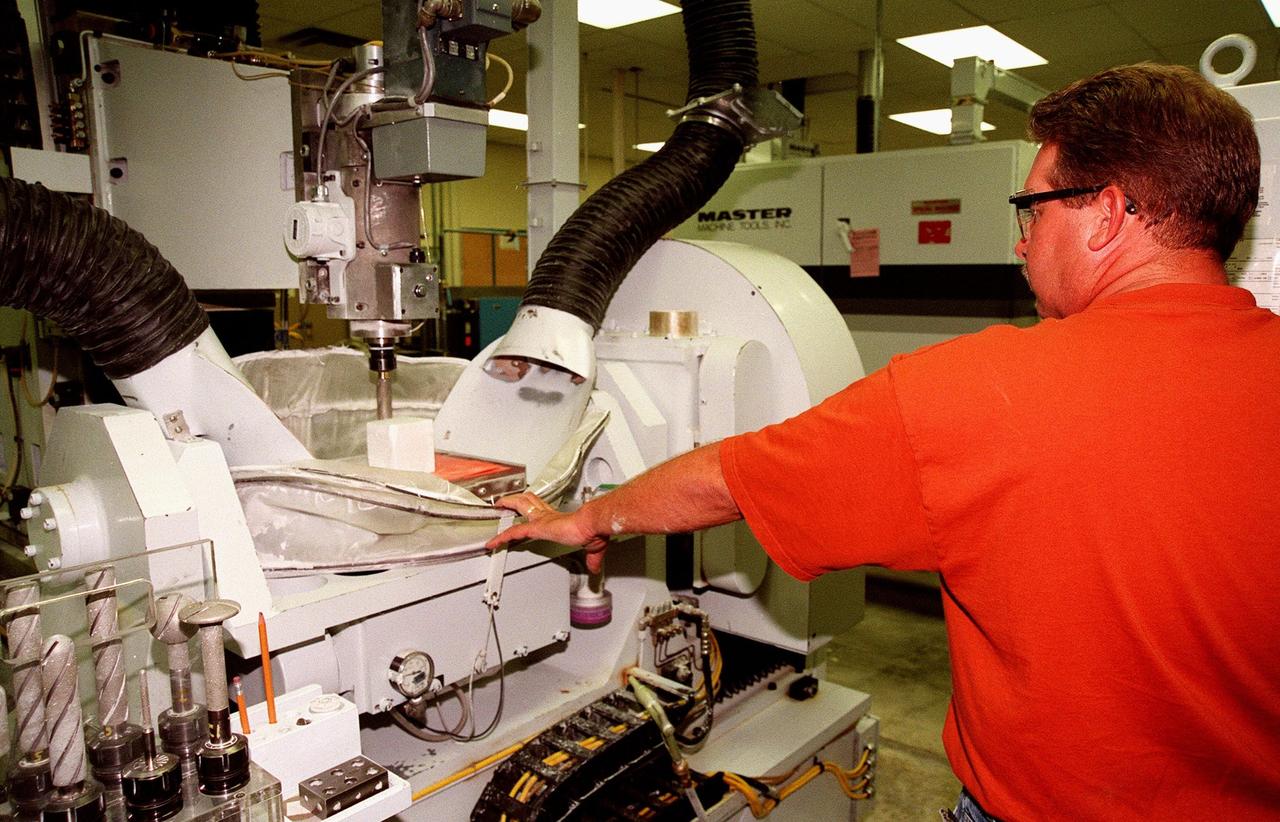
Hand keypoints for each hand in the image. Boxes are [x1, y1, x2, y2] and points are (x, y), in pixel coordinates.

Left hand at [487, 492, 608, 572]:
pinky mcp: (536, 527)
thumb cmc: (593, 529)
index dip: (533, 507)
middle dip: (516, 500)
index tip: (528, 509)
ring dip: (506, 507)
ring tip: (496, 508)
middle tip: (506, 500)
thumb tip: (595, 566)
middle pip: (527, 502)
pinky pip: (513, 532)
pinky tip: (492, 543)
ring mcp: (540, 520)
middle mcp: (547, 516)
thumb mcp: (593, 547)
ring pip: (518, 508)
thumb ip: (591, 557)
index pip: (541, 509)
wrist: (592, 523)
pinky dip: (501, 538)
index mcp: (558, 519)